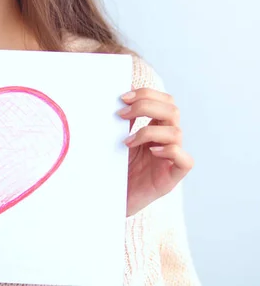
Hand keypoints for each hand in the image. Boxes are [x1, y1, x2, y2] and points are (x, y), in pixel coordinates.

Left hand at [118, 89, 193, 216]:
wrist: (108, 199)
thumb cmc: (112, 169)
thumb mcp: (115, 139)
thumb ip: (121, 122)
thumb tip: (116, 98)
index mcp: (154, 128)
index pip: (164, 101)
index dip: (146, 94)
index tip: (122, 97)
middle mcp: (165, 141)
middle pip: (172, 110)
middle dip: (146, 105)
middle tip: (121, 113)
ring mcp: (171, 159)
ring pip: (176, 132)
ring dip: (149, 131)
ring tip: (127, 142)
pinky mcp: (172, 178)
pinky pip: (185, 160)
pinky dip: (170, 151)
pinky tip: (151, 153)